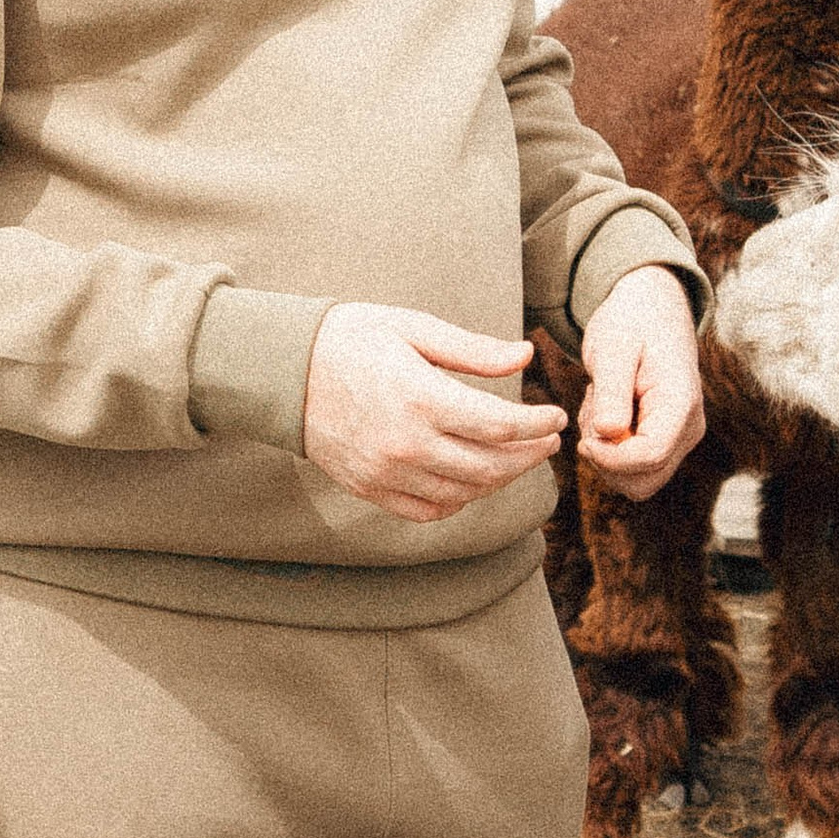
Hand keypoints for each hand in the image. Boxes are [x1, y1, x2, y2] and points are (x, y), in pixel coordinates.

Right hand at [301, 302, 566, 523]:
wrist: (282, 370)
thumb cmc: (352, 338)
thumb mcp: (413, 327)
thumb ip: (472, 349)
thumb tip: (525, 357)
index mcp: (421, 398)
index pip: (500, 426)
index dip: (538, 425)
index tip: (556, 417)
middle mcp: (406, 444)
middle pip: (490, 466)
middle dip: (529, 455)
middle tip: (548, 441)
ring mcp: (386, 472)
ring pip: (464, 493)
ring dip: (499, 479)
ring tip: (516, 458)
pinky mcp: (369, 489)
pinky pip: (428, 510)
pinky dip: (459, 501)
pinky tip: (473, 480)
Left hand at [577, 265, 705, 499]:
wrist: (650, 309)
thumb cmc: (632, 322)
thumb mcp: (613, 348)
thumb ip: (612, 392)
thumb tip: (609, 433)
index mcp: (681, 403)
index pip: (649, 457)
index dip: (609, 458)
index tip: (584, 438)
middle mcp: (688, 428)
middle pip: (643, 481)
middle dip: (607, 459)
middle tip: (592, 413)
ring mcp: (679, 437)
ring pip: (637, 480)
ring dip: (606, 454)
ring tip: (599, 406)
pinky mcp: (666, 440)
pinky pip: (634, 466)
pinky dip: (610, 450)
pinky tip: (606, 412)